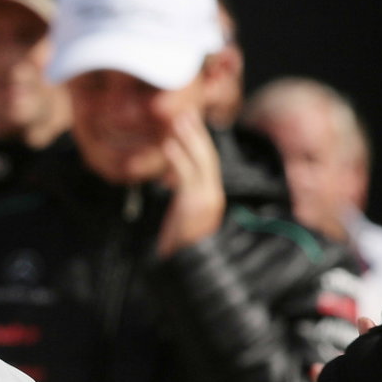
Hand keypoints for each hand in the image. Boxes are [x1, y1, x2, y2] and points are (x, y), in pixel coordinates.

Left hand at [156, 111, 225, 257]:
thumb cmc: (180, 245)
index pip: (208, 162)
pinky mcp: (194, 206)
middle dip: (197, 134)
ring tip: (178, 120)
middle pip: (208, 157)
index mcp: (211, 196)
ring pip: (200, 162)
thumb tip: (170, 178)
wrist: (186, 269)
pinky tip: (168, 145)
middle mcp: (213, 195)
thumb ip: (182, 195)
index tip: (190, 123)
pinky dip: (177, 159)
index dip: (200, 141)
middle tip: (186, 112)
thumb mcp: (182, 216)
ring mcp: (206, 200)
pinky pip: (186, 177)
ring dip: (188, 139)